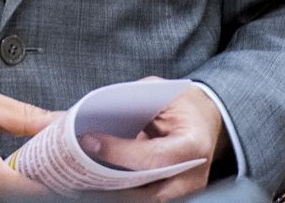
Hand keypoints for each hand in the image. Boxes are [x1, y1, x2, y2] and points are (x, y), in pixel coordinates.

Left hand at [76, 86, 222, 200]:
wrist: (203, 117)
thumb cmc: (179, 102)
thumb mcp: (154, 92)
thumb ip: (124, 103)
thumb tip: (82, 116)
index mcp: (192, 144)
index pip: (154, 157)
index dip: (119, 152)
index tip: (89, 142)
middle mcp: (192, 175)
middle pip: (147, 191)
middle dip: (112, 180)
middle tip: (80, 166)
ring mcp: (184, 190)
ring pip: (144, 199)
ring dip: (114, 189)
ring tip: (85, 174)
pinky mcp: (174, 194)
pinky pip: (145, 196)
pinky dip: (123, 190)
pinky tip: (100, 178)